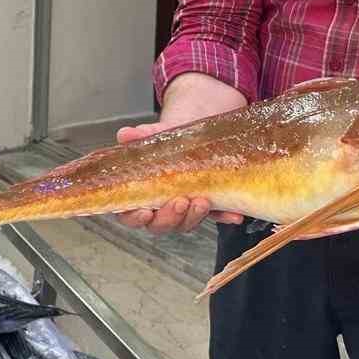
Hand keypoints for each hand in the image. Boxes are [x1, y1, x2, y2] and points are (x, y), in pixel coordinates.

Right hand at [111, 121, 242, 233]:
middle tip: (180, 201)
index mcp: (140, 196)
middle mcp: (161, 209)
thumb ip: (140, 137)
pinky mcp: (208, 209)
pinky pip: (216, 217)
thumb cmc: (168, 143)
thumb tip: (125, 134)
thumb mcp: (155, 136)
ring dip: (194, 217)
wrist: (194, 138)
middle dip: (170, 217)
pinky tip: (234, 215)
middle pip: (160, 225)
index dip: (135, 217)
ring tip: (203, 201)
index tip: (145, 211)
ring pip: (186, 224)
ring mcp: (185, 212)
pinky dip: (224, 217)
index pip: (130, 215)